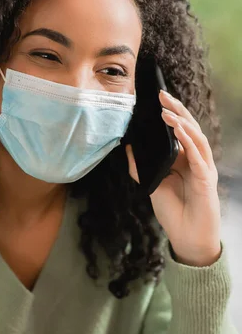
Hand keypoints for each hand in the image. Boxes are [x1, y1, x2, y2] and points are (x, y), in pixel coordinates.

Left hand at [126, 90, 220, 266]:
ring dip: (181, 123)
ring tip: (166, 112)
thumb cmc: (174, 212)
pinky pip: (199, 157)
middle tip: (161, 95)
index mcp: (184, 160)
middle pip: (189, 128)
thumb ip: (141, 168)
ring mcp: (203, 169)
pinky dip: (189, 142)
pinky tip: (180, 131)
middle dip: (176, 110)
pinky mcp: (206, 180)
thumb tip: (128, 148)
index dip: (170, 114)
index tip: (157, 100)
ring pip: (196, 138)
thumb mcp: (152, 186)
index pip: (179, 131)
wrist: (187, 238)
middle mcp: (196, 160)